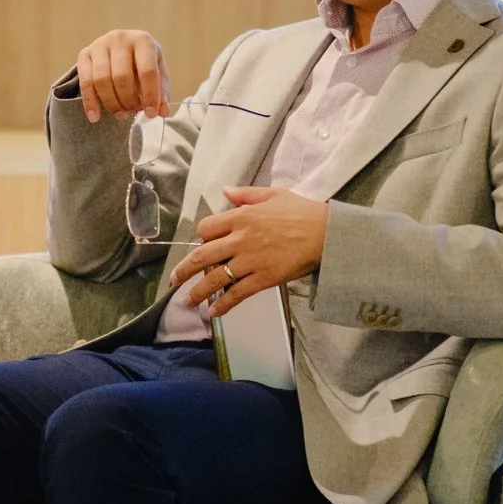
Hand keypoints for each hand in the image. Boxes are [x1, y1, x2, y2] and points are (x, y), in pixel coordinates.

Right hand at [74, 29, 169, 122]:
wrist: (121, 46)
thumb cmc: (142, 62)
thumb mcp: (158, 72)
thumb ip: (161, 92)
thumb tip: (162, 112)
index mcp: (142, 40)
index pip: (147, 71)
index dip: (150, 95)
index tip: (151, 114)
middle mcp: (120, 38)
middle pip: (122, 77)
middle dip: (128, 101)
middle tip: (132, 112)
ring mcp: (100, 44)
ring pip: (102, 80)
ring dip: (112, 103)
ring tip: (120, 114)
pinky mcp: (84, 54)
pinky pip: (85, 82)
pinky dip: (90, 103)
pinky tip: (95, 117)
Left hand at [169, 186, 328, 317]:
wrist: (328, 233)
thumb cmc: (302, 212)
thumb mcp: (273, 194)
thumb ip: (246, 194)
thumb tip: (225, 191)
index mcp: (241, 217)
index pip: (207, 229)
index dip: (201, 238)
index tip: (203, 246)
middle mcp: (240, 239)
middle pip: (203, 255)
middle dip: (184, 270)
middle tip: (174, 279)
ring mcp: (251, 261)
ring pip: (216, 278)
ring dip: (197, 292)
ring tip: (187, 301)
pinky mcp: (264, 279)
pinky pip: (237, 293)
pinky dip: (222, 304)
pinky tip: (213, 312)